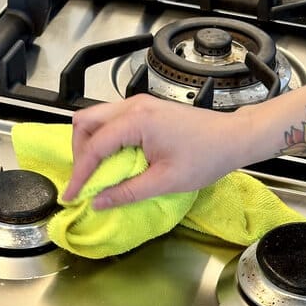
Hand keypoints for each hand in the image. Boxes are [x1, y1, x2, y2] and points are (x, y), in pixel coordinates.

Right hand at [62, 94, 246, 208]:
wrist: (233, 137)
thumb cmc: (206, 157)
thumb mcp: (166, 181)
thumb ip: (128, 191)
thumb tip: (98, 202)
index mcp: (136, 120)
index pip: (94, 146)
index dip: (80, 174)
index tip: (71, 196)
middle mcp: (133, 105)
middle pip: (85, 122)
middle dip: (79, 152)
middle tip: (86, 179)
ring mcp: (139, 104)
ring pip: (96, 119)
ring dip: (90, 144)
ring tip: (97, 172)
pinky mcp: (145, 108)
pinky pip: (112, 120)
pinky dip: (104, 139)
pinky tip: (113, 160)